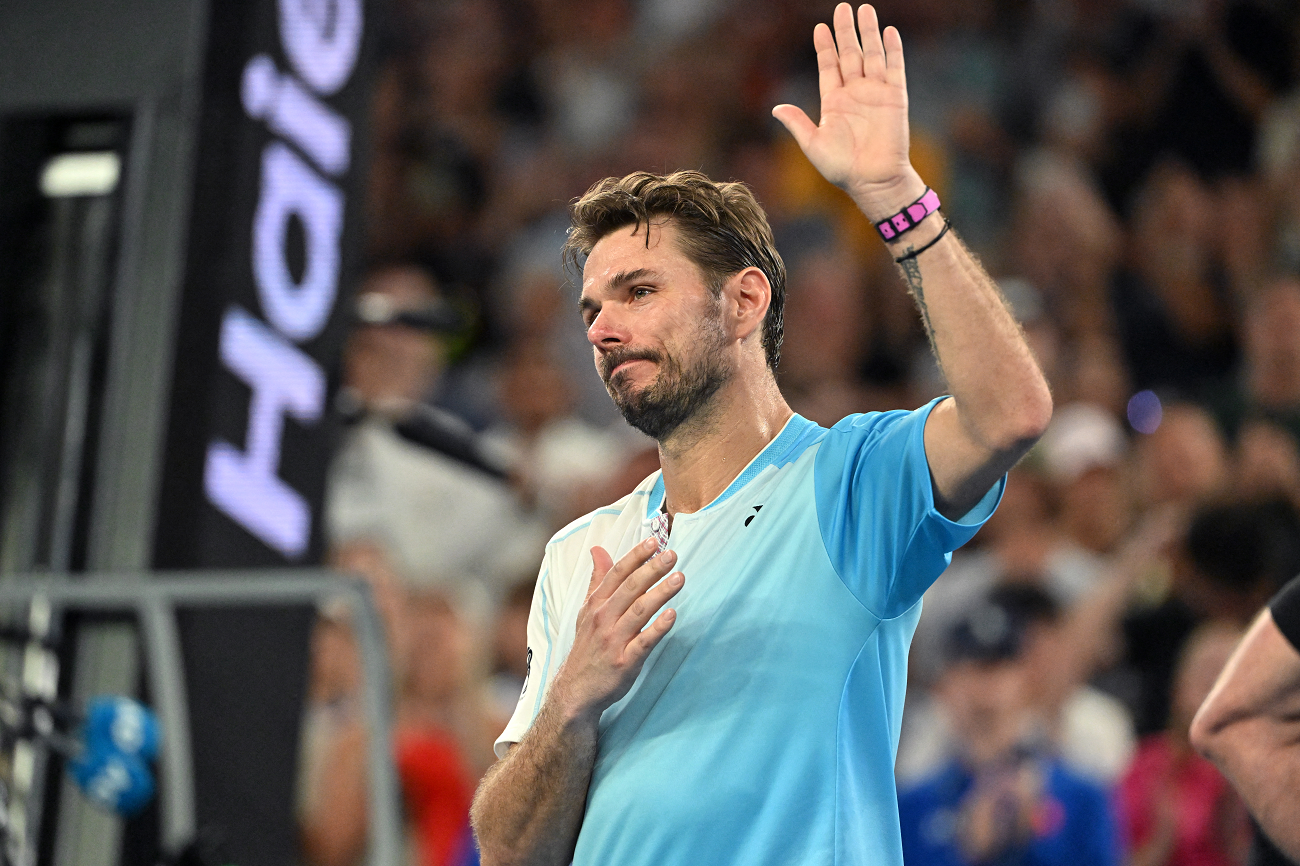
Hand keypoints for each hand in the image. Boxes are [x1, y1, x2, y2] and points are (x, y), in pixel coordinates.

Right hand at [550, 538, 684, 724]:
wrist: (576, 690)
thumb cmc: (587, 646)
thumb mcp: (587, 611)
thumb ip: (597, 580)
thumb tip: (598, 550)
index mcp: (596, 604)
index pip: (617, 573)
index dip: (636, 556)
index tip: (654, 541)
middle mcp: (603, 618)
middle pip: (630, 588)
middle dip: (652, 569)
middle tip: (672, 555)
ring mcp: (614, 640)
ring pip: (639, 611)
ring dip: (660, 593)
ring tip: (679, 578)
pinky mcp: (625, 661)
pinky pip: (644, 641)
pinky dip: (658, 628)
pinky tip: (672, 615)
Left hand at [772, 3, 920, 213]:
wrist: (873, 180)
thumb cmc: (842, 168)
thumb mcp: (813, 145)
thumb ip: (797, 123)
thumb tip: (775, 108)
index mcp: (834, 102)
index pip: (828, 66)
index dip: (824, 47)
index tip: (819, 27)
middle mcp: (855, 93)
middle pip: (849, 54)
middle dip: (845, 31)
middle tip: (842, 8)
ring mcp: (876, 93)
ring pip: (872, 55)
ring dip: (868, 33)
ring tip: (865, 10)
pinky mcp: (895, 98)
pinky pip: (894, 68)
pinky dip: (892, 50)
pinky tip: (888, 32)